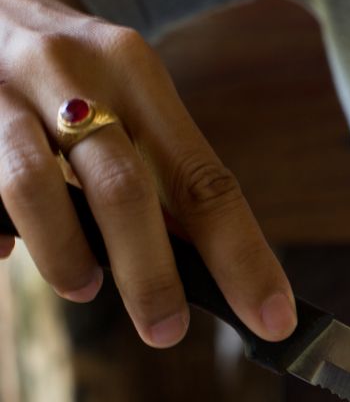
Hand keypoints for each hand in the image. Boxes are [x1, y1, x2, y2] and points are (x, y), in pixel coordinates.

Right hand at [0, 0, 294, 345]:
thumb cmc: (69, 73)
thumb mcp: (124, 100)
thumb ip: (159, 174)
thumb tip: (207, 270)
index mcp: (139, 77)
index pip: (205, 181)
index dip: (243, 258)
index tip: (271, 318)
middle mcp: (76, 74)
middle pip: (125, 189)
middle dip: (151, 275)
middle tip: (166, 328)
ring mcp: (6, 89)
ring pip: (36, 187)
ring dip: (66, 256)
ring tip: (83, 288)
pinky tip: (8, 250)